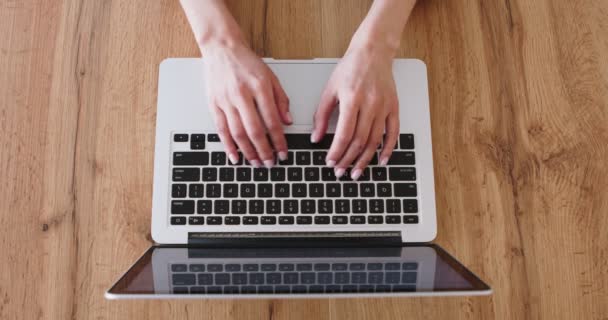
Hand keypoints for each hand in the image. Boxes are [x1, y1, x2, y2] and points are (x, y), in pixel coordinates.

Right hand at [203, 43, 290, 166]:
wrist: (222, 49)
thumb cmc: (247, 63)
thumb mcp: (271, 77)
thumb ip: (281, 100)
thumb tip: (287, 122)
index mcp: (259, 87)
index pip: (272, 120)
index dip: (278, 140)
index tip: (283, 153)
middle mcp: (242, 94)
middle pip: (254, 130)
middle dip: (264, 150)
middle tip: (270, 163)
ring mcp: (225, 100)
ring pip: (237, 132)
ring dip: (247, 151)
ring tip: (255, 163)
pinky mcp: (213, 104)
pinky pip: (221, 129)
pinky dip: (228, 145)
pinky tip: (234, 156)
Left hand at [312, 47, 398, 179]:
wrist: (373, 51)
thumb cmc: (350, 68)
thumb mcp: (330, 89)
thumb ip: (321, 114)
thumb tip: (316, 137)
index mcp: (352, 99)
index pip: (344, 133)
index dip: (337, 151)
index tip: (330, 162)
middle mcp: (370, 104)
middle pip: (359, 140)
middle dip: (348, 159)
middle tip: (340, 172)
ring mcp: (384, 107)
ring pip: (375, 140)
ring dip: (365, 159)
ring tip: (356, 172)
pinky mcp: (394, 107)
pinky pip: (393, 133)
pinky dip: (388, 149)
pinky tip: (381, 161)